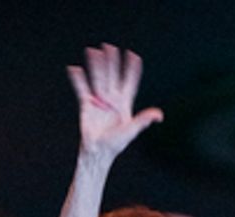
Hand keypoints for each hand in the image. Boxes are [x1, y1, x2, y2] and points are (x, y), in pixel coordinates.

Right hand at [68, 44, 162, 163]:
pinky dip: (78, 80)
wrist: (98, 152)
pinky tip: (74, 69)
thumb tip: (159, 115)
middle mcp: (112, 99)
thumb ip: (144, 120)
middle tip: (110, 47)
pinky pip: (81, 89)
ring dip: (96, 65)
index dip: (132, 69)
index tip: (133, 56)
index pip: (129, 82)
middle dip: (111, 62)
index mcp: (124, 103)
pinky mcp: (87, 104)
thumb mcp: (131, 130)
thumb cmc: (116, 144)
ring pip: (97, 78)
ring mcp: (99, 100)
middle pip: (112, 76)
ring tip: (93, 51)